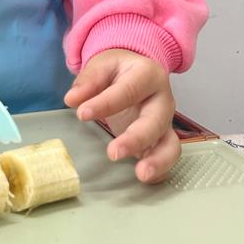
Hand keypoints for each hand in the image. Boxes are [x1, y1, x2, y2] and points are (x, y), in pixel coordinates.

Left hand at [64, 48, 179, 183]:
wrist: (135, 71)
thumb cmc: (119, 70)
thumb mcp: (102, 65)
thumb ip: (89, 81)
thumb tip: (72, 99)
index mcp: (148, 74)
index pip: (128, 90)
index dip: (105, 103)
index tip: (82, 114)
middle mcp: (163, 99)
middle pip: (155, 120)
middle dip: (136, 139)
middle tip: (113, 153)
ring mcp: (166, 121)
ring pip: (171, 143)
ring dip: (158, 161)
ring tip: (141, 175)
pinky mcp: (163, 139)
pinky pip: (168, 156)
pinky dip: (160, 170)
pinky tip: (145, 178)